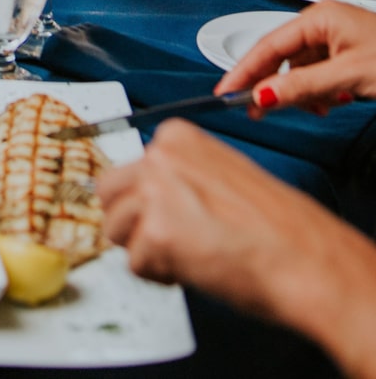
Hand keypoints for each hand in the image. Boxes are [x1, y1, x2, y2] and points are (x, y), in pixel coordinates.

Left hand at [98, 119, 375, 349]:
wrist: (301, 255)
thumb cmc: (273, 225)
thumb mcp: (217, 176)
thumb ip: (177, 178)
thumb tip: (147, 199)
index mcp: (175, 135)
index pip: (127, 168)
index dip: (145, 201)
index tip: (168, 215)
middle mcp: (158, 155)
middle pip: (108, 194)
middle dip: (132, 223)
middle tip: (170, 241)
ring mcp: (153, 191)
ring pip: (115, 229)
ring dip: (144, 250)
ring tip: (189, 254)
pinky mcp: (155, 233)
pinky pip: (135, 264)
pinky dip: (159, 274)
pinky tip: (194, 267)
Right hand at [217, 0, 375, 114]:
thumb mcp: (348, 77)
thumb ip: (303, 87)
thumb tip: (262, 95)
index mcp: (319, 17)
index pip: (269, 45)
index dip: (245, 70)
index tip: (225, 91)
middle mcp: (323, 23)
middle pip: (282, 56)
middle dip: (275, 85)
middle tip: (256, 110)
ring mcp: (335, 39)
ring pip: (300, 69)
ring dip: (303, 93)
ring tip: (319, 107)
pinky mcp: (346, 55)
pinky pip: (317, 74)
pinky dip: (319, 92)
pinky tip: (332, 102)